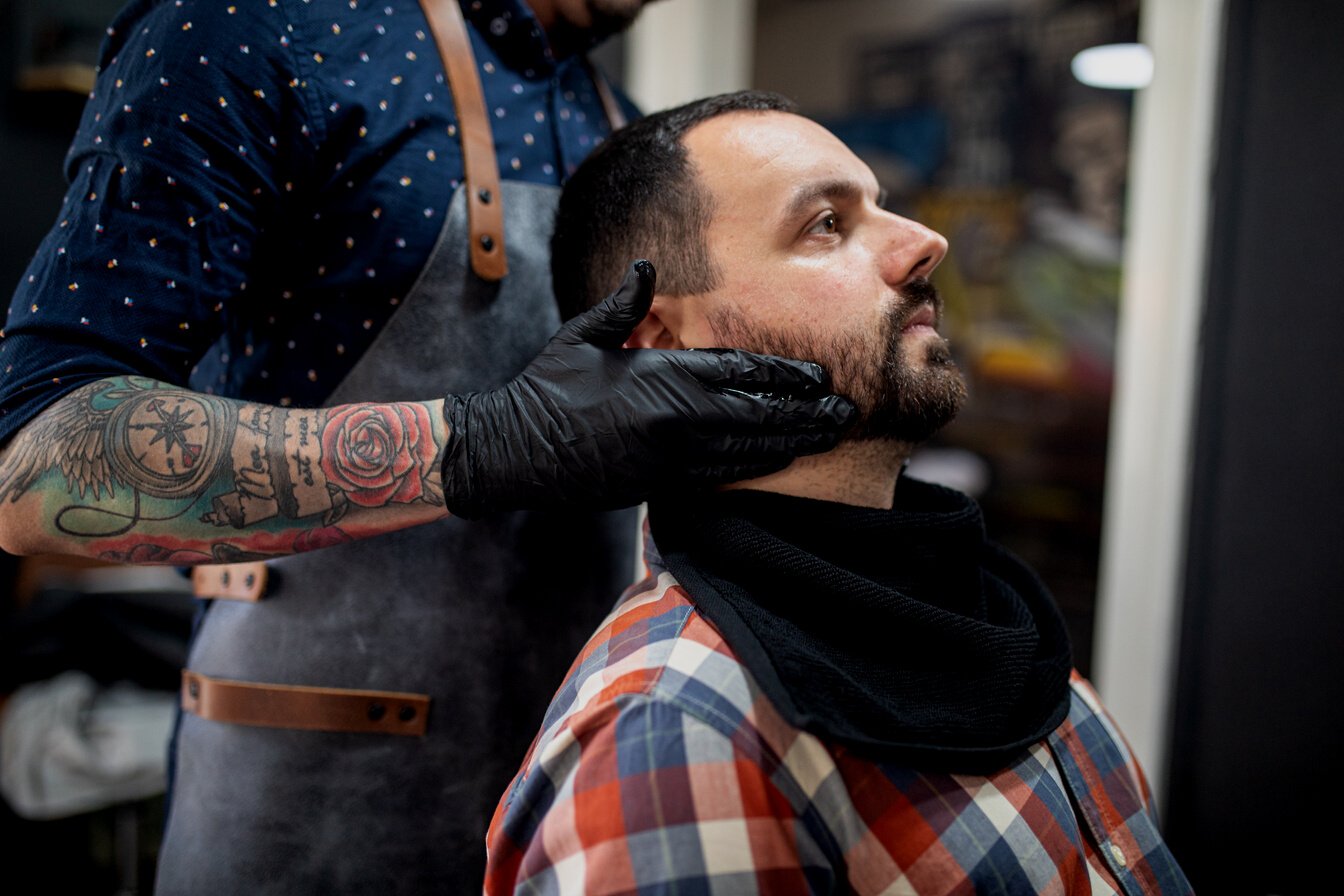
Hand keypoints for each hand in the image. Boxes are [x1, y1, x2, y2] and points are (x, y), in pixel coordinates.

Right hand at [440, 260, 855, 517]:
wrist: (513, 453)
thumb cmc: (546, 388)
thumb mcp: (581, 336)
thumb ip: (622, 303)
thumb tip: (646, 264)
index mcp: (658, 375)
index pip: (737, 370)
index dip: (784, 371)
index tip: (818, 372)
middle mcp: (672, 419)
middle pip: (757, 413)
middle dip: (805, 411)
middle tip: (844, 408)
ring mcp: (669, 457)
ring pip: (748, 449)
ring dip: (793, 441)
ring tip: (829, 434)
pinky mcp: (661, 484)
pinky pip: (722, 474)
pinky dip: (759, 466)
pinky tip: (784, 459)